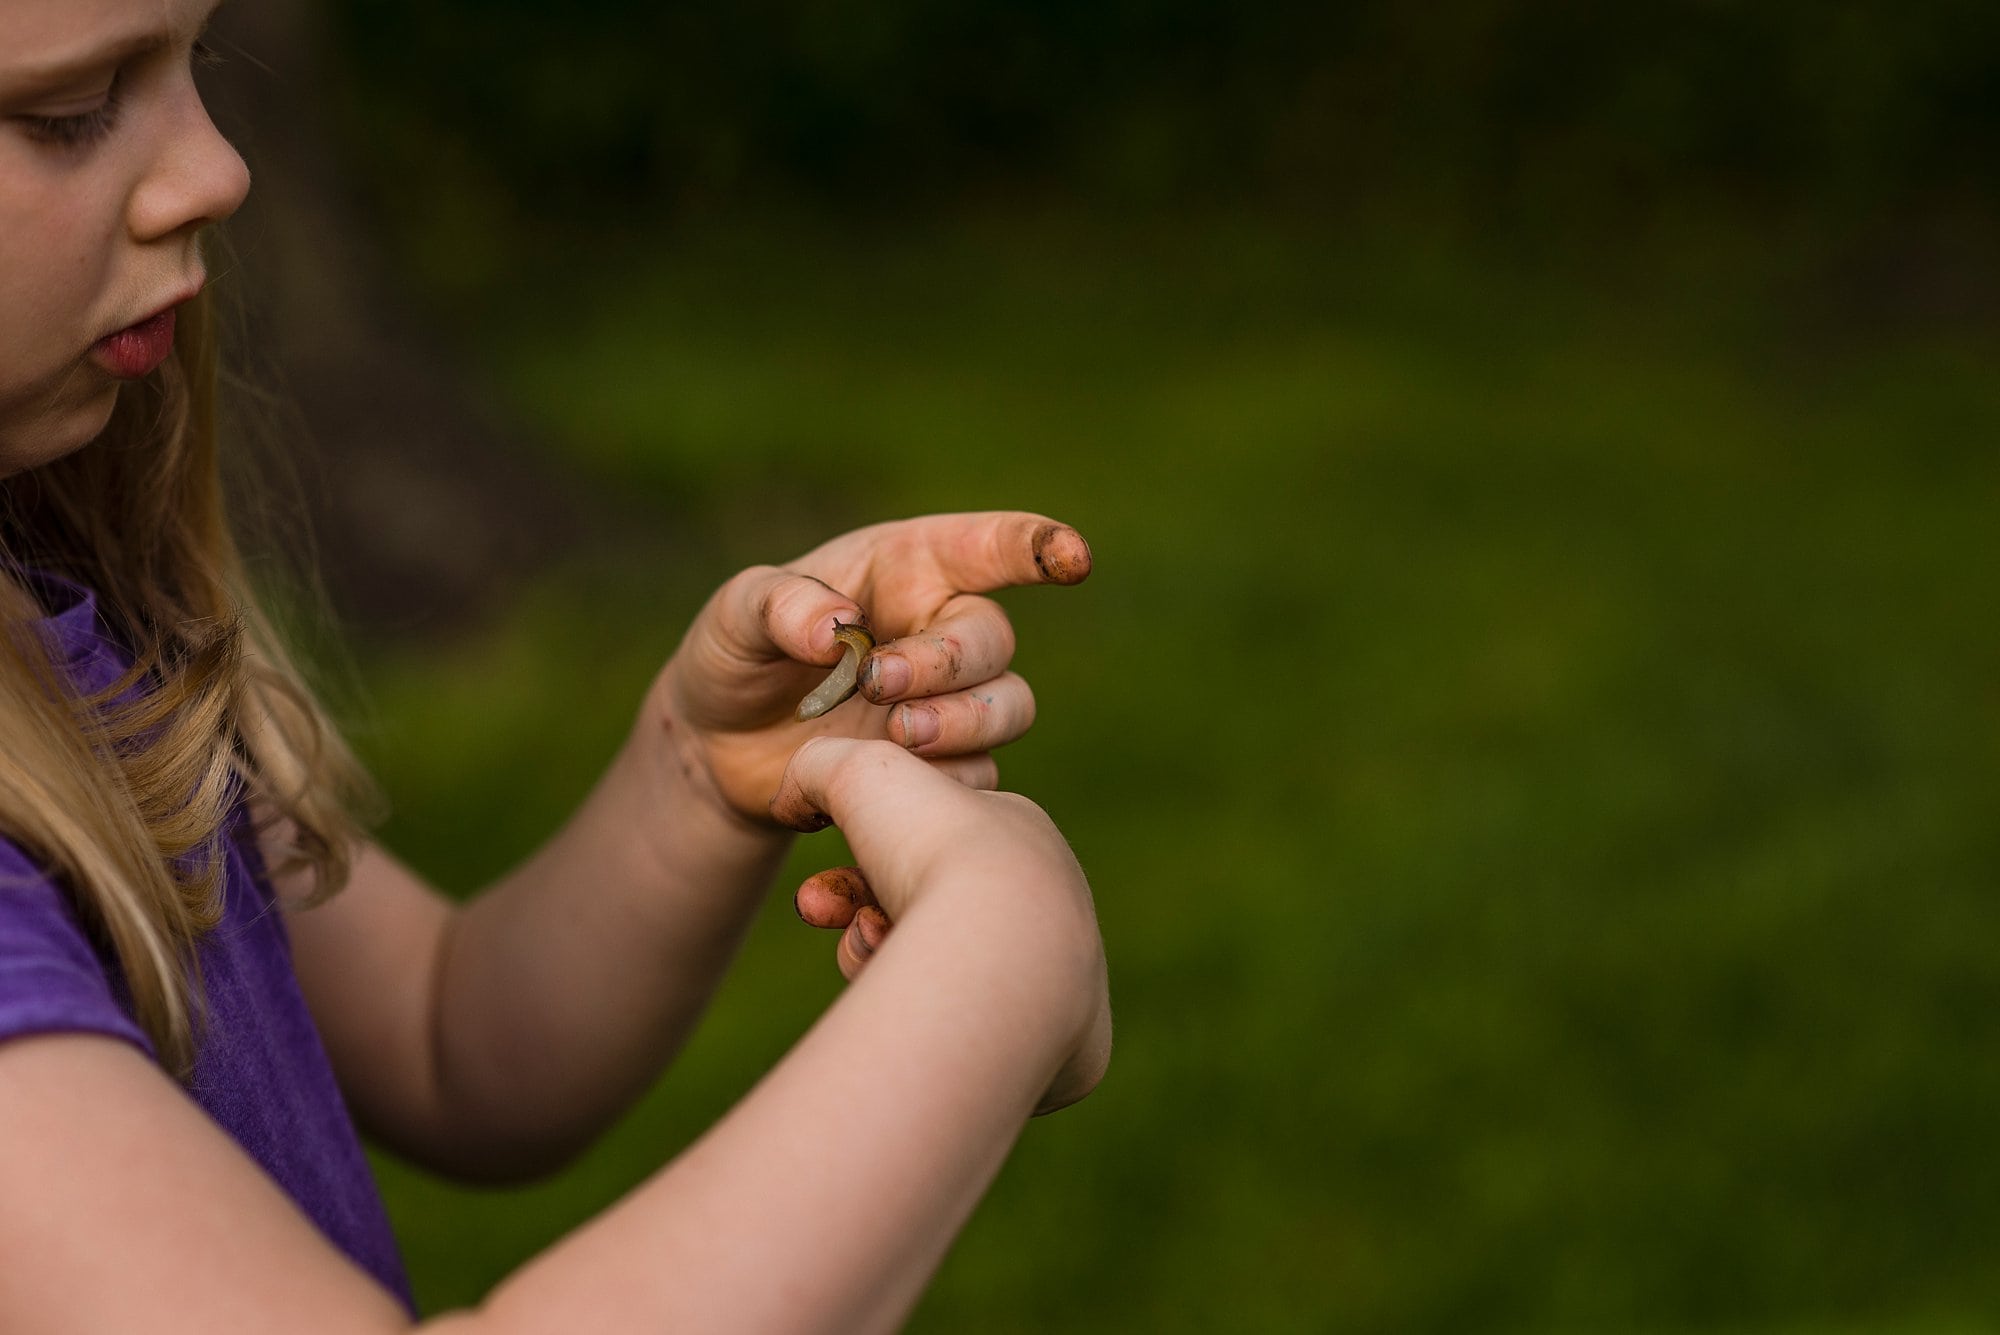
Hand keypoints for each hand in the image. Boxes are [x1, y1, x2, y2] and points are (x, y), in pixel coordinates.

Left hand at [652, 512, 1091, 823]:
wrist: (720, 751)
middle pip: (993, 641)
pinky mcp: (943, 764)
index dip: (1037, 545)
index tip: (1072, 559)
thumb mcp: (735, 616)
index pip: (987, 546)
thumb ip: (780, 606)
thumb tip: (836, 629)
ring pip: (1008, 708)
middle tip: (880, 687)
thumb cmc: (734, 656)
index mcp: (907, 568)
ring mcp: (948, 700)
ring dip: (962, 725)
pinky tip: (873, 791)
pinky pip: (977, 776)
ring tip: (896, 738)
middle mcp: (941, 628)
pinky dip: (937, 786)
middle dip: (947, 666)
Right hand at [775, 737, 1111, 1115]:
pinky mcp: (1058, 1052)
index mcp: (1017, 839)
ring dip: (881, 957)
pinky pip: (974, 1033)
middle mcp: (1044, 908)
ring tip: (866, 950)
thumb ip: (823, 766)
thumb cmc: (939, 850)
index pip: (926, 850)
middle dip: (859, 915)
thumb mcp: (862, 771)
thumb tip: (795, 795)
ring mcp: (1054, 980)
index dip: (857, 864)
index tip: (816, 886)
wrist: (1004, 947)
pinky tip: (906, 999)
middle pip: (925, 913)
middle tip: (817, 917)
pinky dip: (924, 1012)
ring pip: (940, 971)